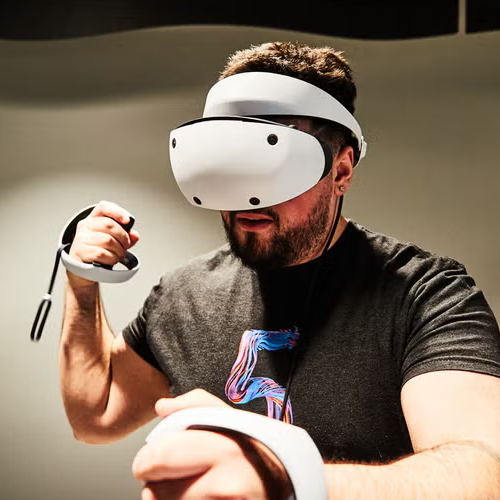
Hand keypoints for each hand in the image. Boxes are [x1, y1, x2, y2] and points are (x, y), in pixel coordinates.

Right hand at [67, 200, 139, 285]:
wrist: (84, 268)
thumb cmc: (100, 250)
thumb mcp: (115, 240)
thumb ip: (127, 236)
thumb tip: (134, 235)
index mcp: (94, 218)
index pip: (104, 207)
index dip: (117, 212)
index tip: (127, 221)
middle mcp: (85, 225)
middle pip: (109, 224)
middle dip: (123, 237)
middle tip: (126, 245)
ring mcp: (81, 238)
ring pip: (107, 240)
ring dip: (118, 250)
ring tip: (118, 254)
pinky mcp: (79, 251)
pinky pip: (102, 253)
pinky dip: (111, 258)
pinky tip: (110, 260)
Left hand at [132, 389, 291, 499]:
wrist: (289, 483)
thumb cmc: (257, 450)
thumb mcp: (233, 418)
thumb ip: (195, 405)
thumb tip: (163, 407)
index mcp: (224, 447)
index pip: (157, 457)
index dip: (147, 458)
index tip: (151, 458)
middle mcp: (225, 484)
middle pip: (154, 489)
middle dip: (153, 480)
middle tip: (165, 474)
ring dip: (167, 498)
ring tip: (190, 486)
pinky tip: (197, 498)